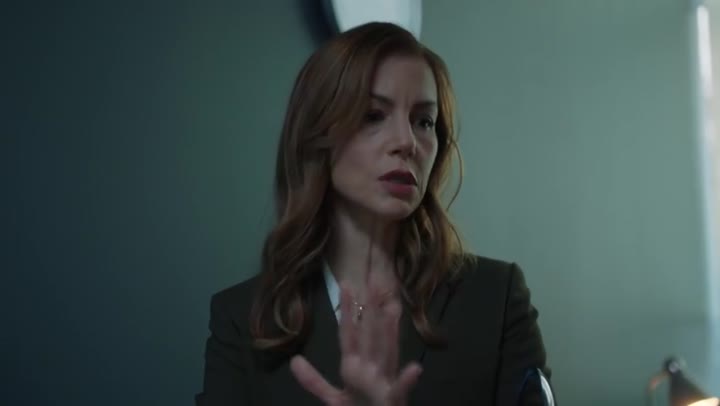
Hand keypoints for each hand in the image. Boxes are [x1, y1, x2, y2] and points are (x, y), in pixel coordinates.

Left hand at [290, 271, 422, 405]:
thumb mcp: (333, 398)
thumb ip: (313, 381)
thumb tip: (294, 360)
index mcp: (355, 367)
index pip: (349, 334)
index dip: (347, 311)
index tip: (346, 285)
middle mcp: (371, 369)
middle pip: (370, 335)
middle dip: (371, 310)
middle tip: (374, 281)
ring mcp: (383, 384)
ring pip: (387, 354)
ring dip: (390, 334)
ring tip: (393, 310)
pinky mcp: (392, 401)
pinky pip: (400, 390)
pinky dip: (407, 380)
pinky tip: (415, 368)